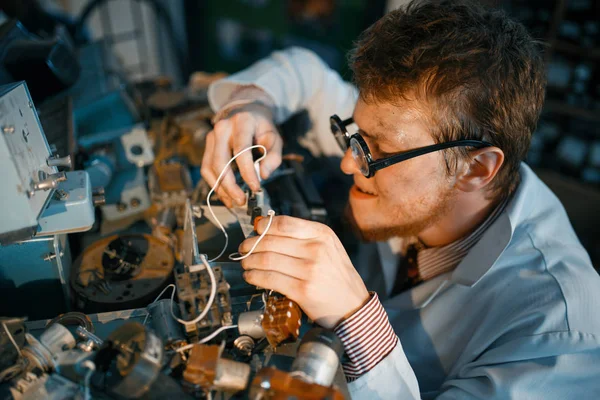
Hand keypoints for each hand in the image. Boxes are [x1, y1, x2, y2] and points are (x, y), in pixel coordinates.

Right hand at [201, 103, 282, 207]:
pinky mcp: (207, 146)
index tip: (255, 188)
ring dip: (221, 188)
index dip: (247, 172)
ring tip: (234, 201)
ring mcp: (211, 136)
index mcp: (242, 122)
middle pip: (220, 161)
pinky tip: (225, 195)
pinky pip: (206, 169)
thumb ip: (273, 156)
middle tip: (242, 200)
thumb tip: (263, 175)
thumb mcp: (274, 137)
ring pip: (209, 167)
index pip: (241, 151)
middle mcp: (222, 128)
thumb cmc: (261, 127)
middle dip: (230, 185)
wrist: (246, 111)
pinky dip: (215, 184)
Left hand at [239, 216, 369, 328]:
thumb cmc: (337, 277)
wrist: (353, 306)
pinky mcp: (302, 290)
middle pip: (271, 241)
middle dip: (251, 245)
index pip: (284, 224)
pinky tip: (251, 277)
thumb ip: (304, 237)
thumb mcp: (329, 247)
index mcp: (322, 234)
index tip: (256, 229)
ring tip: (246, 264)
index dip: (264, 226)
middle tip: (244, 249)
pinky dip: (255, 277)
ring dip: (250, 261)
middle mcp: (317, 249)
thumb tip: (269, 230)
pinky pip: (270, 279)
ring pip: (267, 260)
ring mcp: (310, 270)